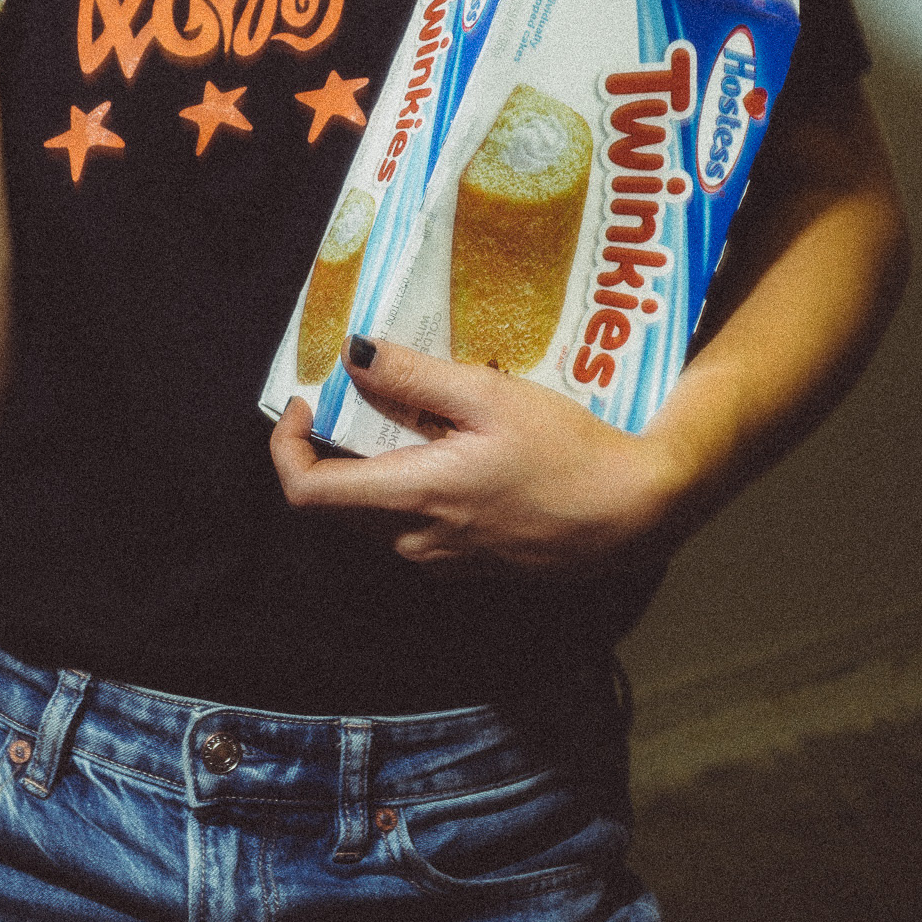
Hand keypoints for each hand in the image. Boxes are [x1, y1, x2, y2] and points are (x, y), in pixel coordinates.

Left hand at [269, 337, 688, 573]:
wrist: (635, 515)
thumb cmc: (565, 450)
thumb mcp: (488, 395)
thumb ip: (413, 376)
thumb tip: (352, 356)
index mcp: (411, 498)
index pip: (307, 493)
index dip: (286, 446)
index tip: (305, 400)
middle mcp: (416, 542)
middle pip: (338, 503)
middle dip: (332, 448)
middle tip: (358, 394)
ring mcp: (444, 561)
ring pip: (375, 516)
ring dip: (372, 467)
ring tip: (409, 413)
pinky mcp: (471, 565)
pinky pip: (413, 527)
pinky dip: (407, 487)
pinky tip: (449, 449)